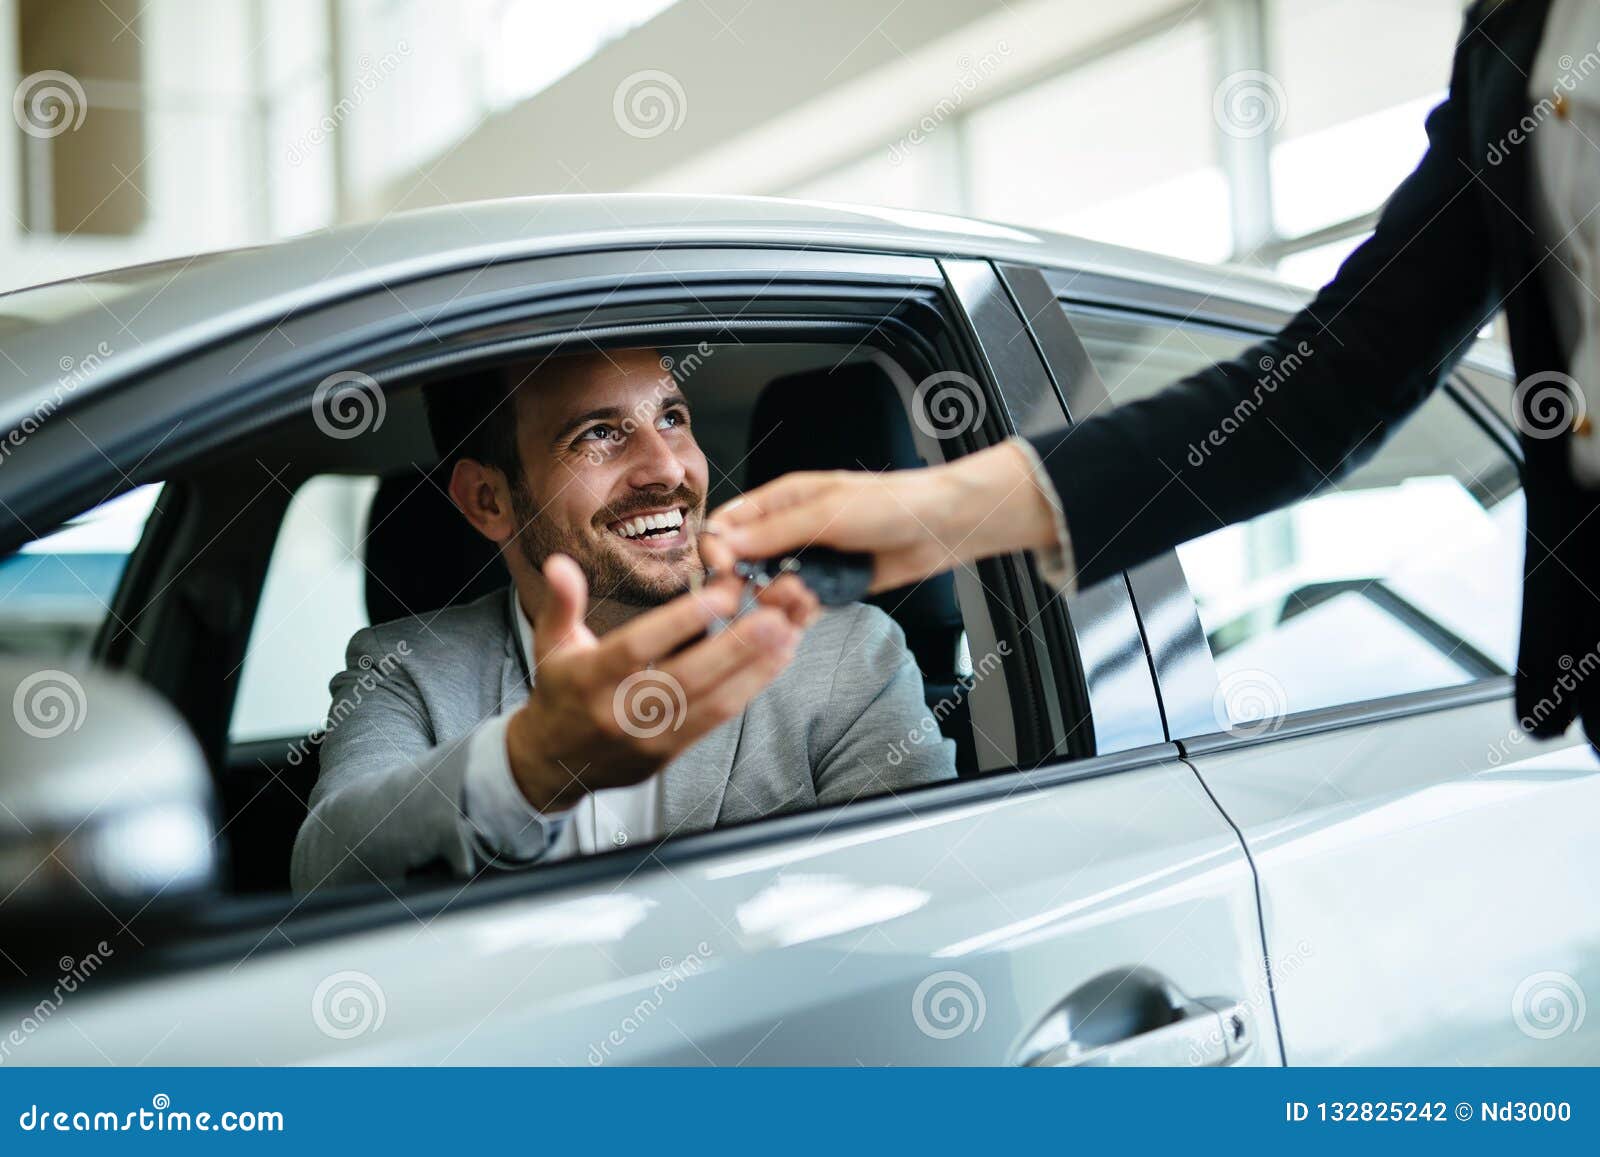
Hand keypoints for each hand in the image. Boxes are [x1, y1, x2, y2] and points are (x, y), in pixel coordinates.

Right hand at [504, 554, 817, 811]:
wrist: (554, 763)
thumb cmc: (560, 692)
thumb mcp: (551, 643)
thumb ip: (562, 602)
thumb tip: (560, 563)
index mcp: (590, 678)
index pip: (639, 646)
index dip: (682, 620)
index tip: (722, 592)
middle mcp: (621, 711)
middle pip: (686, 677)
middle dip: (734, 646)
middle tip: (773, 614)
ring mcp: (648, 738)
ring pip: (710, 703)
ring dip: (753, 669)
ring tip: (786, 634)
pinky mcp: (669, 754)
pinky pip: (715, 721)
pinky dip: (747, 690)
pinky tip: (774, 662)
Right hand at [701, 441, 1060, 593]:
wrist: (941, 527)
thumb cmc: (890, 504)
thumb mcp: (826, 512)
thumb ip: (773, 531)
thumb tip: (722, 542)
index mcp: (782, 501)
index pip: (727, 524)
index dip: (717, 549)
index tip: (724, 571)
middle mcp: (790, 532)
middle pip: (743, 563)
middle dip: (747, 583)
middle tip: (768, 592)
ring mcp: (810, 561)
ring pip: (770, 590)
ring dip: (779, 601)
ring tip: (805, 598)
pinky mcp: (831, 588)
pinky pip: (800, 608)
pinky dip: (799, 616)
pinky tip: (810, 612)